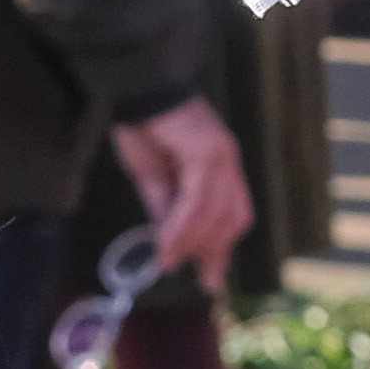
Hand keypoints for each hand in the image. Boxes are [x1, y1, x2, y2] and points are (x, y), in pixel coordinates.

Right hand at [111, 96, 250, 295]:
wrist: (136, 88)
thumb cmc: (144, 126)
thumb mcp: (153, 178)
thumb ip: (166, 208)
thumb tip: (169, 242)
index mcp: (221, 167)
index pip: (233, 215)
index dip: (222, 249)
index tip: (210, 280)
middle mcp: (227, 161)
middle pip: (232, 219)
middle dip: (212, 251)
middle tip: (190, 272)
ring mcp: (221, 155)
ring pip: (215, 213)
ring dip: (190, 242)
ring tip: (167, 259)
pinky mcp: (206, 151)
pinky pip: (198, 200)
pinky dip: (182, 225)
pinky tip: (166, 241)